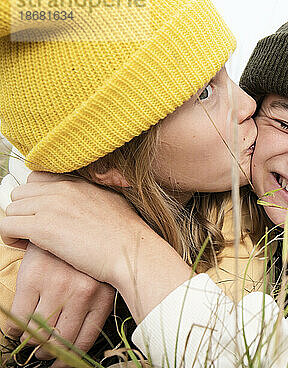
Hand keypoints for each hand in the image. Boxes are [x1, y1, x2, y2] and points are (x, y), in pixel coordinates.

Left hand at [0, 172, 192, 321]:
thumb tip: (86, 204)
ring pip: (12, 209)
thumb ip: (93, 197)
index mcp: (79, 183)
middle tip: (33, 230)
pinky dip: (10, 238)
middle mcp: (63, 189)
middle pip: (21, 193)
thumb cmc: (127, 236)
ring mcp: (52, 206)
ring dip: (17, 225)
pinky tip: (25, 247)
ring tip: (30, 241)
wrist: (132, 252)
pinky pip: (6, 226)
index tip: (42, 214)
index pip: (38, 178)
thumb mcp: (113, 203)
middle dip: (24, 212)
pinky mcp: (43, 227)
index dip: (35, 198)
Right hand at [6, 244, 114, 366]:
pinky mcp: (34, 278)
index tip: (61, 364)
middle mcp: (82, 294)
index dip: (69, 358)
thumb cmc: (89, 253)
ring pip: (38, 334)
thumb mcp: (100, 278)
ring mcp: (58, 286)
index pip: (83, 340)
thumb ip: (94, 303)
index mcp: (102, 297)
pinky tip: (17, 328)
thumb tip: (75, 342)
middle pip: (60, 342)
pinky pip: (19, 318)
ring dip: (31, 343)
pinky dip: (14, 330)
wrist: (74, 216)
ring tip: (30, 341)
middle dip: (48, 352)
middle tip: (43, 352)